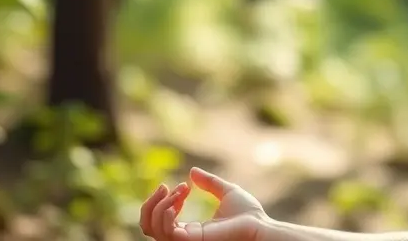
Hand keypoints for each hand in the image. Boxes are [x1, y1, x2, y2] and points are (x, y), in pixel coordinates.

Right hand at [140, 167, 270, 240]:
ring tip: (180, 192)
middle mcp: (184, 238)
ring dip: (160, 204)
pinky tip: (177, 200)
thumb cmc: (248, 214)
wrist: (261, 225)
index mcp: (190, 230)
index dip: (161, 201)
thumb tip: (192, 172)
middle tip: (166, 187)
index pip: (159, 222)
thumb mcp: (226, 192)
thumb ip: (209, 183)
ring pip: (151, 229)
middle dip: (150, 203)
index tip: (182, 186)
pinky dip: (165, 213)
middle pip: (147, 227)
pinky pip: (166, 233)